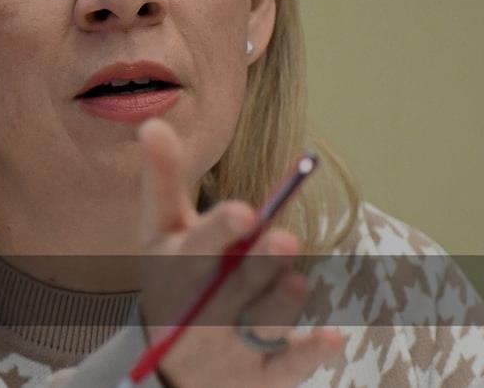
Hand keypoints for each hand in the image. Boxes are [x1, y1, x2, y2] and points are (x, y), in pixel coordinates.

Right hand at [134, 119, 343, 387]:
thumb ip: (162, 180)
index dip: (219, 231)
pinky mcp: (256, 379)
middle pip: (233, 287)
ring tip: (295, 281)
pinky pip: (284, 370)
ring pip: (260, 327)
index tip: (244, 212)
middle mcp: (200, 310)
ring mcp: (228, 347)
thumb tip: (153, 121)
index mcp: (176, 267)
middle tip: (284, 237)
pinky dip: (306, 355)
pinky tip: (330, 336)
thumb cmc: (171, 280)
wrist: (165, 365)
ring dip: (279, 306)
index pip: (196, 248)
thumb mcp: (161, 233)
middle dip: (257, 265)